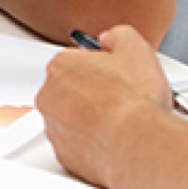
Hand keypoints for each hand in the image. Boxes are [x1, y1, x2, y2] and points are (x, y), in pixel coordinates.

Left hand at [36, 24, 173, 188]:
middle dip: (92, 94)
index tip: (114, 78)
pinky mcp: (62, 153)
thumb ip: (118, 35)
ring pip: (70, 118)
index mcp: (61, 66)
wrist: (137, 144)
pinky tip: (110, 140)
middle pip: (69, 90)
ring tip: (118, 122)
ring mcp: (53, 126)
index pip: (76, 62)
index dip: (100, 70)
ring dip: (89, 119)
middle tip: (119, 101)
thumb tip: (111, 38)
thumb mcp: (137, 49)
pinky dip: (90, 143)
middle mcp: (50, 95)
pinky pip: (74, 144)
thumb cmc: (135, 102)